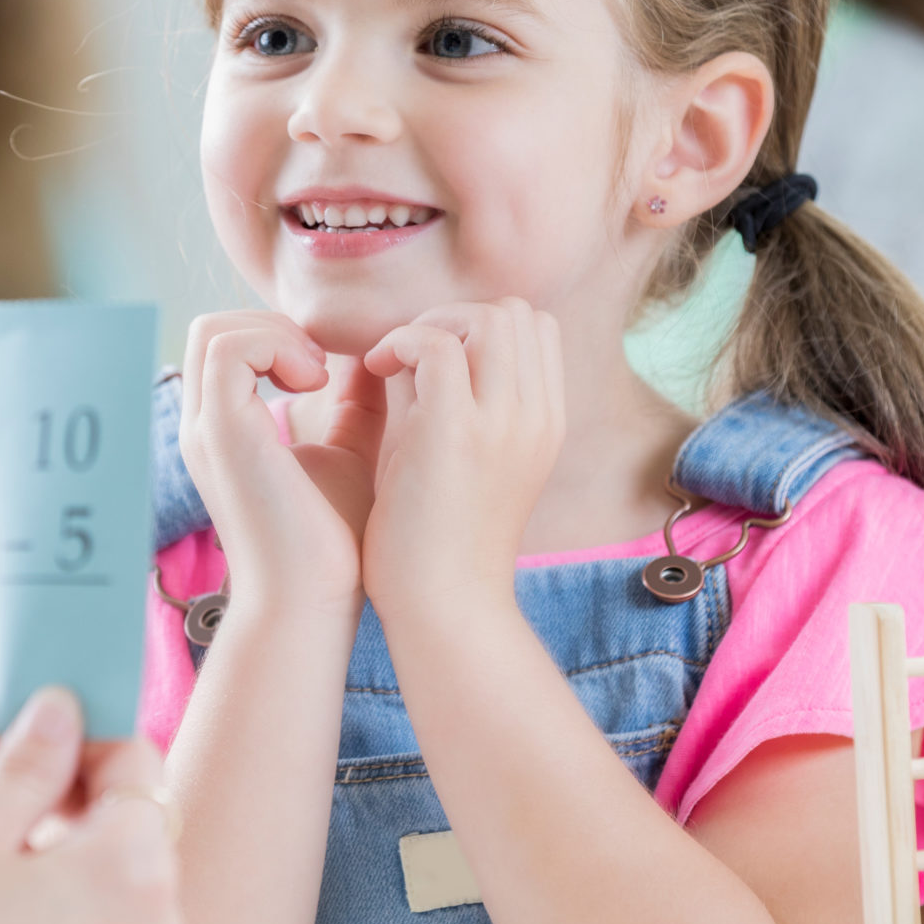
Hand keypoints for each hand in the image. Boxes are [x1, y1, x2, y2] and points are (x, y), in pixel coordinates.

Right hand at [0, 687, 184, 923]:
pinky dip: (40, 887)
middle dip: (40, 781)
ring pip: (96, 863)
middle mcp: (158, 918)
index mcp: (137, 864)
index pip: (130, 756)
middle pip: (117, 811)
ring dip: (32, 832)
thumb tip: (63, 711)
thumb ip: (27, 761)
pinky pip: (85, 916)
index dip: (62, 731)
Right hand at [178, 310, 383, 606]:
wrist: (314, 601)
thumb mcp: (347, 453)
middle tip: (324, 369)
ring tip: (320, 377)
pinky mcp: (220, 433)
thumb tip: (368, 357)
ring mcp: (206, 429)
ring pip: (215, 330)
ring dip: (277, 335)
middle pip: (212, 327)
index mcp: (225, 429)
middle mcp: (204, 426)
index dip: (279, 337)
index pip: (227, 344)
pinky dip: (278, 348)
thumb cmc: (333, 544)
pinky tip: (316, 384)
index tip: (330, 371)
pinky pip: (229, 350)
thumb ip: (352, 404)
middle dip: (275, 327)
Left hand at [361, 300, 564, 619]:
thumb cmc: (441, 544)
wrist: (445, 610)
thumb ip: (455, 403)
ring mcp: (503, 423)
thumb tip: (417, 351)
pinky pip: (436, 343)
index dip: (479, 326)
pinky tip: (378, 373)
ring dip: (431, 324)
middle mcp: (536, 418)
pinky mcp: (456, 433)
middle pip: (517, 313)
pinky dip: (401, 342)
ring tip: (395, 366)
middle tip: (410, 360)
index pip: (536, 328)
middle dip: (456, 318)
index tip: (433, 362)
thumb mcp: (468, 461)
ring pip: (486, 316)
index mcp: (545, 425)